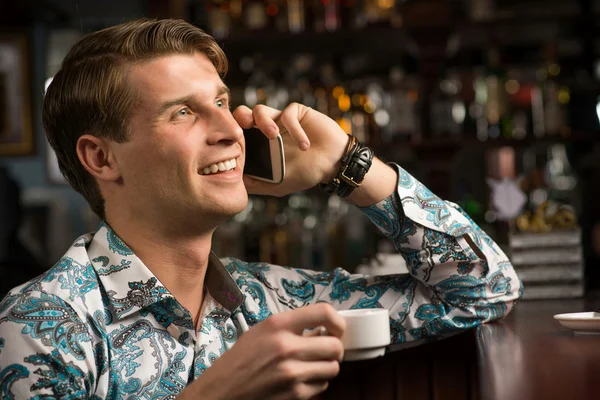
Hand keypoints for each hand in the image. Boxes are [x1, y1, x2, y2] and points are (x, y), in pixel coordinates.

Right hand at [178, 303, 345, 399]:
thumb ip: (292, 327)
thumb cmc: (241, 360)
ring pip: (333, 368)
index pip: (324, 313)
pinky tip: (300, 381)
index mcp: (278, 325)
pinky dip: (316, 384)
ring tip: (309, 366)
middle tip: (324, 350)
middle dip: (333, 349)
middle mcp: (287, 347)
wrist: (222, 391)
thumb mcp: (262, 332)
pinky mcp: (295, 395)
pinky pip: (322, 387)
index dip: (337, 321)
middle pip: (335, 346)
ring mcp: (292, 373)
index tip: (336, 329)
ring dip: (325, 367)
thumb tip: (324, 330)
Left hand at [233, 103, 348, 196]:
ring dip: (264, 122)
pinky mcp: (297, 112)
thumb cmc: (306, 173)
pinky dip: (294, 129)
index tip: (235, 146)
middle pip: (243, 114)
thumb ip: (257, 184)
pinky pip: (288, 113)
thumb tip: (236, 184)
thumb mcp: (278, 184)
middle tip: (244, 129)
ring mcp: (280, 119)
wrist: (333, 165)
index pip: (238, 133)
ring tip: (274, 136)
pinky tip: (304, 145)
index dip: (232, 135)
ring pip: (260, 110)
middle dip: (240, 118)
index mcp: (258, 144)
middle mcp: (266, 129)